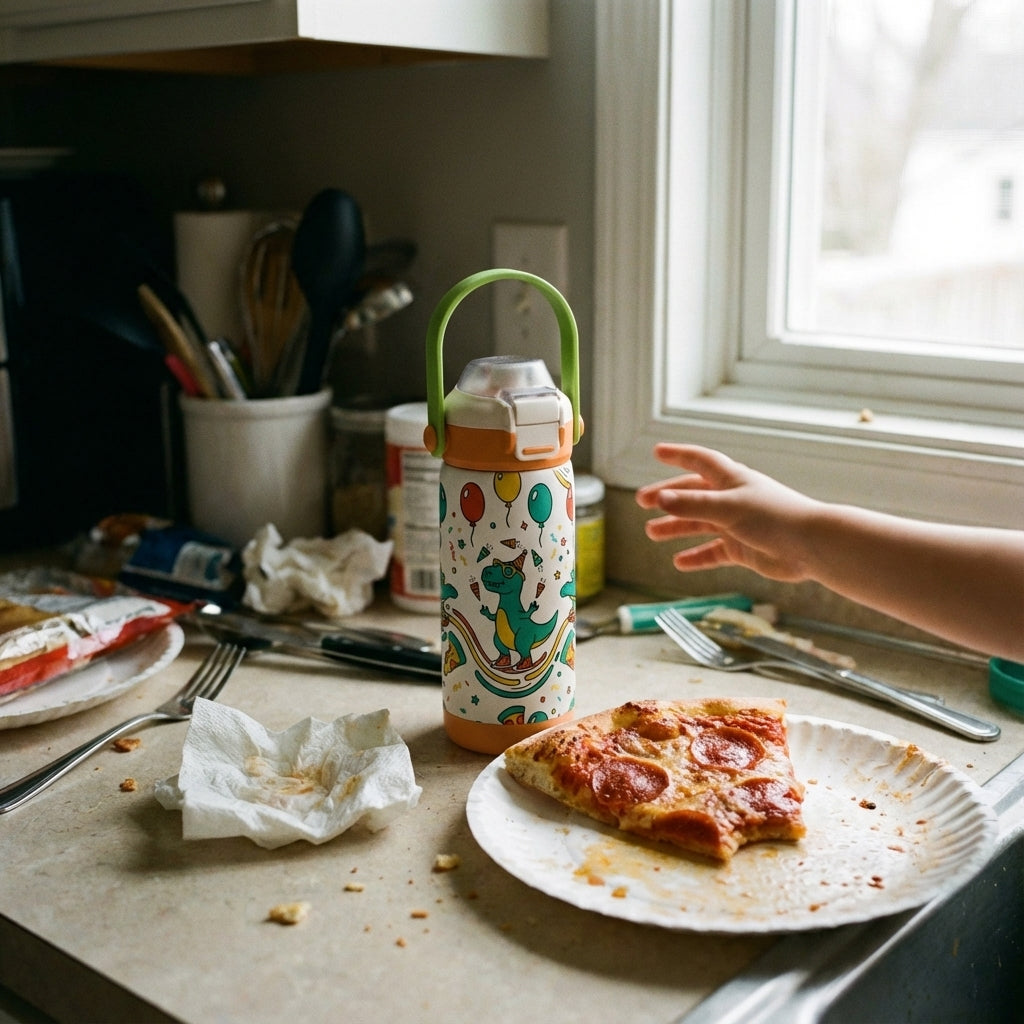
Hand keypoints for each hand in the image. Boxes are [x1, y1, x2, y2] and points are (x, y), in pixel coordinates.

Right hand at [634, 443, 819, 581]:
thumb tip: (660, 500)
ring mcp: (737, 525)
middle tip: (643, 501)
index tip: (657, 451)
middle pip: (693, 494)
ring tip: (652, 533)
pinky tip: (679, 563)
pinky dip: (696, 557)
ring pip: (699, 524)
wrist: (811, 547)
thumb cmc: (775, 518)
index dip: (679, 455)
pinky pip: (713, 552)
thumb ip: (692, 505)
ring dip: (676, 527)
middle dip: (668, 497)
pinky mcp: (743, 549)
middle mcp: (732, 500)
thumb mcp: (728, 508)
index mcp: (731, 480)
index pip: (699, 461)